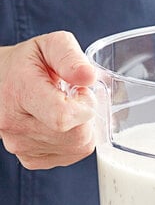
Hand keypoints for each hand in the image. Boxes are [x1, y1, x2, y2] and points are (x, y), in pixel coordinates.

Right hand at [0, 31, 96, 168]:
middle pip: (77, 136)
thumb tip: (88, 77)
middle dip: (86, 118)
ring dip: (81, 129)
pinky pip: (69, 156)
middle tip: (73, 100)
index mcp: (20, 93)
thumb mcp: (48, 46)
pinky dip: (73, 142)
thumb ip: (70, 56)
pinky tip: (59, 126)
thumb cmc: (25, 64)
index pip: (64, 116)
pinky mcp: (29, 158)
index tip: (80, 93)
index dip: (84, 106)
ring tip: (64, 110)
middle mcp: (16, 124)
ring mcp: (21, 145)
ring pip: (77, 148)